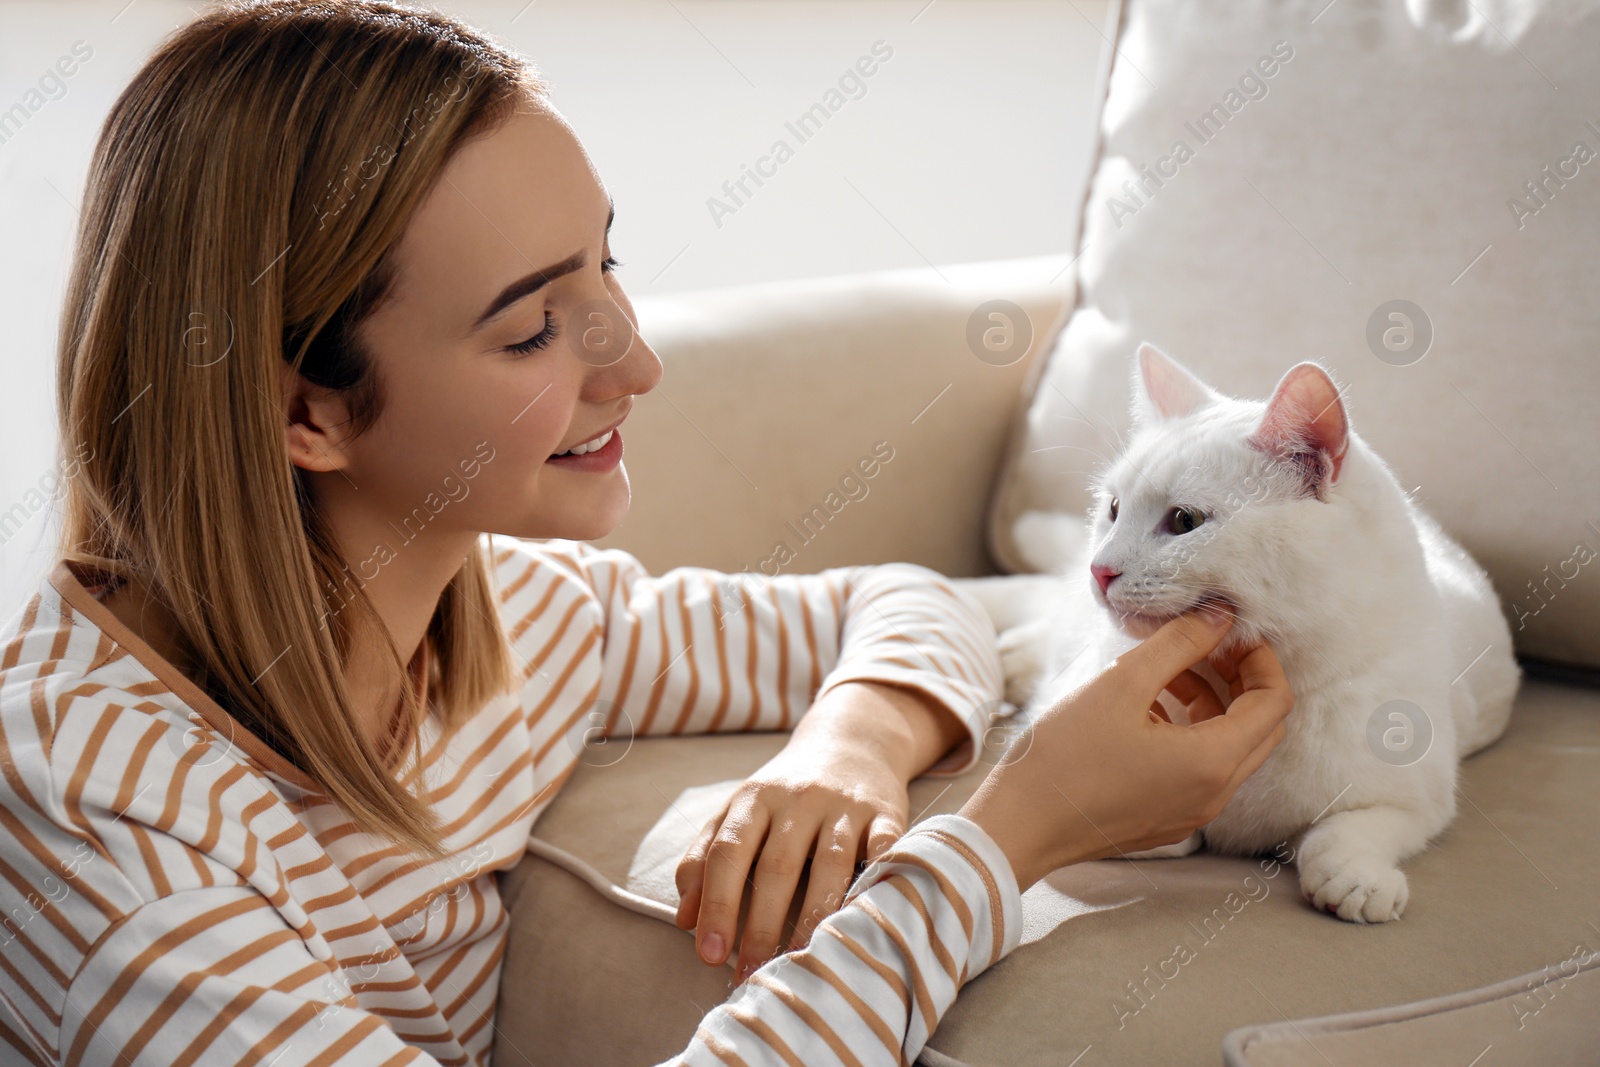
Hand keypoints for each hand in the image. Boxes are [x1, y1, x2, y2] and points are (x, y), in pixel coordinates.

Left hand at [673, 713, 911, 982]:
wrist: (853, 742)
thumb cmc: (785, 793)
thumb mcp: (739, 811)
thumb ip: (705, 858)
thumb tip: (684, 920)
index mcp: (754, 799)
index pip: (728, 853)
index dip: (717, 904)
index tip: (709, 954)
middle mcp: (798, 799)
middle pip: (777, 866)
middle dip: (762, 925)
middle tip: (751, 974)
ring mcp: (844, 806)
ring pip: (830, 865)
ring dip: (814, 917)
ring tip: (800, 961)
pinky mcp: (886, 813)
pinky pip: (883, 850)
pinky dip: (876, 880)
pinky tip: (862, 918)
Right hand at [960, 607, 1293, 891]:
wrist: (1017, 827)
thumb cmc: (1062, 758)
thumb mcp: (1121, 685)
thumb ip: (1178, 644)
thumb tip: (1220, 615)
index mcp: (1212, 762)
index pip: (1274, 702)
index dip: (1260, 658)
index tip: (1229, 630)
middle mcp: (1213, 794)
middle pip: (1259, 727)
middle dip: (1239, 678)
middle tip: (1202, 644)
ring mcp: (1190, 812)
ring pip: (1227, 747)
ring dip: (1210, 701)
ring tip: (1164, 668)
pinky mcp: (1165, 818)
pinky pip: (1198, 768)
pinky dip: (1187, 729)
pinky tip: (1142, 706)